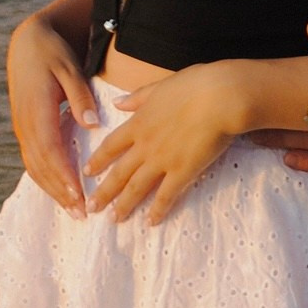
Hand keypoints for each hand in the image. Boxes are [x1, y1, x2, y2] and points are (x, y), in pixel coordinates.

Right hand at [7, 12, 96, 216]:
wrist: (27, 43)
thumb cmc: (52, 52)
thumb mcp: (68, 67)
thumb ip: (79, 96)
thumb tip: (91, 123)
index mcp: (36, 110)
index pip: (50, 150)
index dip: (63, 175)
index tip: (79, 194)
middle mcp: (25, 124)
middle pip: (41, 166)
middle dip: (61, 192)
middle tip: (81, 213)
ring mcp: (22, 128)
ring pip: (35, 167)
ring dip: (53, 191)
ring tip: (73, 210)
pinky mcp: (25, 129)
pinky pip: (33, 160)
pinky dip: (46, 179)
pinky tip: (61, 191)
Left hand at [84, 62, 247, 223]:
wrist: (219, 97)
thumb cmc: (194, 85)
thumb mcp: (159, 86)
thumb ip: (137, 97)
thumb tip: (116, 102)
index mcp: (139, 122)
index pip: (111, 146)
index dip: (98, 160)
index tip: (88, 172)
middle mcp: (145, 145)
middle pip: (119, 172)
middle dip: (104, 192)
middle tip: (91, 207)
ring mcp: (162, 160)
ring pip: (137, 187)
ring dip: (124, 205)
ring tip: (114, 219)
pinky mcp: (183, 171)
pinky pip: (166, 195)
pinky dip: (157, 210)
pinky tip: (151, 222)